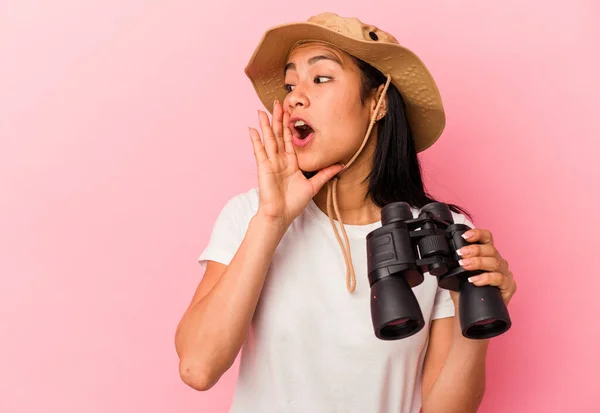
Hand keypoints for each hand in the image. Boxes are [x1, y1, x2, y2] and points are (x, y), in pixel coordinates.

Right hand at [249, 100, 343, 227]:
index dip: (291, 125)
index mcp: (291, 162)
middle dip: (279, 119)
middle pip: (279, 135)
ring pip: (269, 139)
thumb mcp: (314, 185)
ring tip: (262, 110)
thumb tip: (341, 165)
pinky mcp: (263, 167)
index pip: (290, 139)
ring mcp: (271, 162)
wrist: (281, 215)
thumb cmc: (294, 203)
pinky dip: (255, 140)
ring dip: (266, 124)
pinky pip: (259, 151)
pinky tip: (252, 128)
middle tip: (278, 102)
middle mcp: (280, 160)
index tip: (292, 111)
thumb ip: (325, 173)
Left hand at [449, 228, 516, 306]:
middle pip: (490, 249)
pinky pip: (499, 279)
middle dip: (474, 250)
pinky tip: (474, 280)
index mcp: (488, 254)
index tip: (465, 236)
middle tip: (460, 254)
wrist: (472, 312)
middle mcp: (498, 261)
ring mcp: (505, 273)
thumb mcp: (458, 274)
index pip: (486, 238)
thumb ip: (454, 264)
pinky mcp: (508, 286)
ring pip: (494, 262)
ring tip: (464, 265)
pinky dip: (485, 278)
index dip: (477, 234)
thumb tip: (442, 258)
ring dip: (477, 262)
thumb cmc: (467, 291)